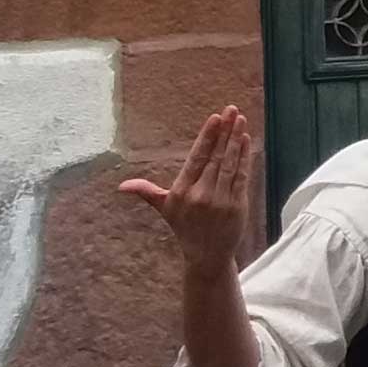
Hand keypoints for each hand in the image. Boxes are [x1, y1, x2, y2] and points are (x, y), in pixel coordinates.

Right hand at [121, 107, 253, 279]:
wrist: (206, 255)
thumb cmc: (184, 227)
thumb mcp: (164, 208)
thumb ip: (147, 192)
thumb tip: (121, 186)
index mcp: (182, 192)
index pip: (196, 158)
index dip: (207, 137)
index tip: (215, 118)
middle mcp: (201, 195)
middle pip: (215, 157)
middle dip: (225, 131)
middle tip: (232, 110)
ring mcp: (221, 201)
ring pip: (230, 164)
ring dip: (236, 140)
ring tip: (241, 120)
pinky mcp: (237, 205)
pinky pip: (241, 176)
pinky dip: (245, 157)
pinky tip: (246, 141)